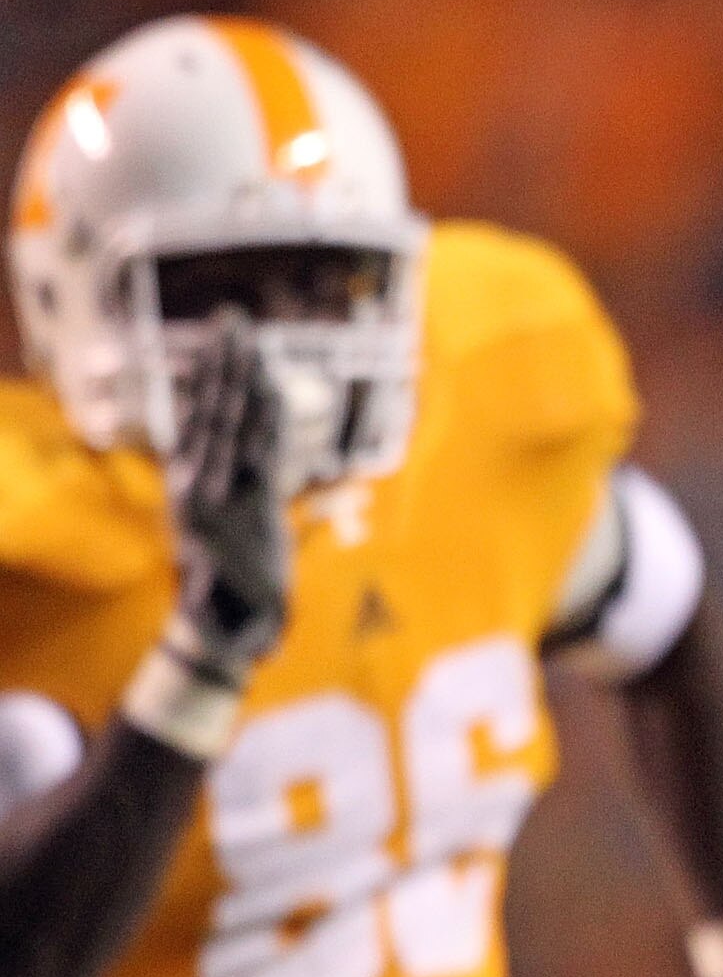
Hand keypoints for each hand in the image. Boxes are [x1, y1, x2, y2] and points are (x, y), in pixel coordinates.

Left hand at [166, 312, 290, 680]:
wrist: (208, 617)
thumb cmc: (239, 619)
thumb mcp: (250, 625)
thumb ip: (255, 630)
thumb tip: (260, 653)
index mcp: (223, 510)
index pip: (241, 448)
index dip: (251, 409)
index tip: (259, 372)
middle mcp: (210, 485)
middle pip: (224, 414)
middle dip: (231, 368)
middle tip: (236, 323)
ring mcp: (209, 478)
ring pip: (220, 413)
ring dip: (228, 370)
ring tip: (235, 329)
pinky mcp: (217, 479)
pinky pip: (223, 429)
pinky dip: (231, 397)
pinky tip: (238, 368)